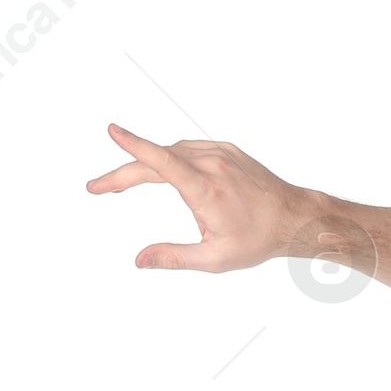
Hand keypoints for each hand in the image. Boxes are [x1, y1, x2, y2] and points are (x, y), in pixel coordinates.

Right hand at [85, 124, 325, 271]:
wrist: (293, 217)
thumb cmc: (257, 240)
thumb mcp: (215, 259)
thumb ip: (174, 258)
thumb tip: (139, 261)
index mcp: (206, 189)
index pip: (162, 163)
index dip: (134, 145)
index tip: (112, 130)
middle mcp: (211, 164)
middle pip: (156, 160)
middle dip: (122, 174)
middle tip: (97, 188)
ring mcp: (219, 152)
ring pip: (171, 153)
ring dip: (146, 167)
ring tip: (124, 183)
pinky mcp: (225, 149)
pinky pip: (188, 149)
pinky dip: (169, 159)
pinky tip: (162, 172)